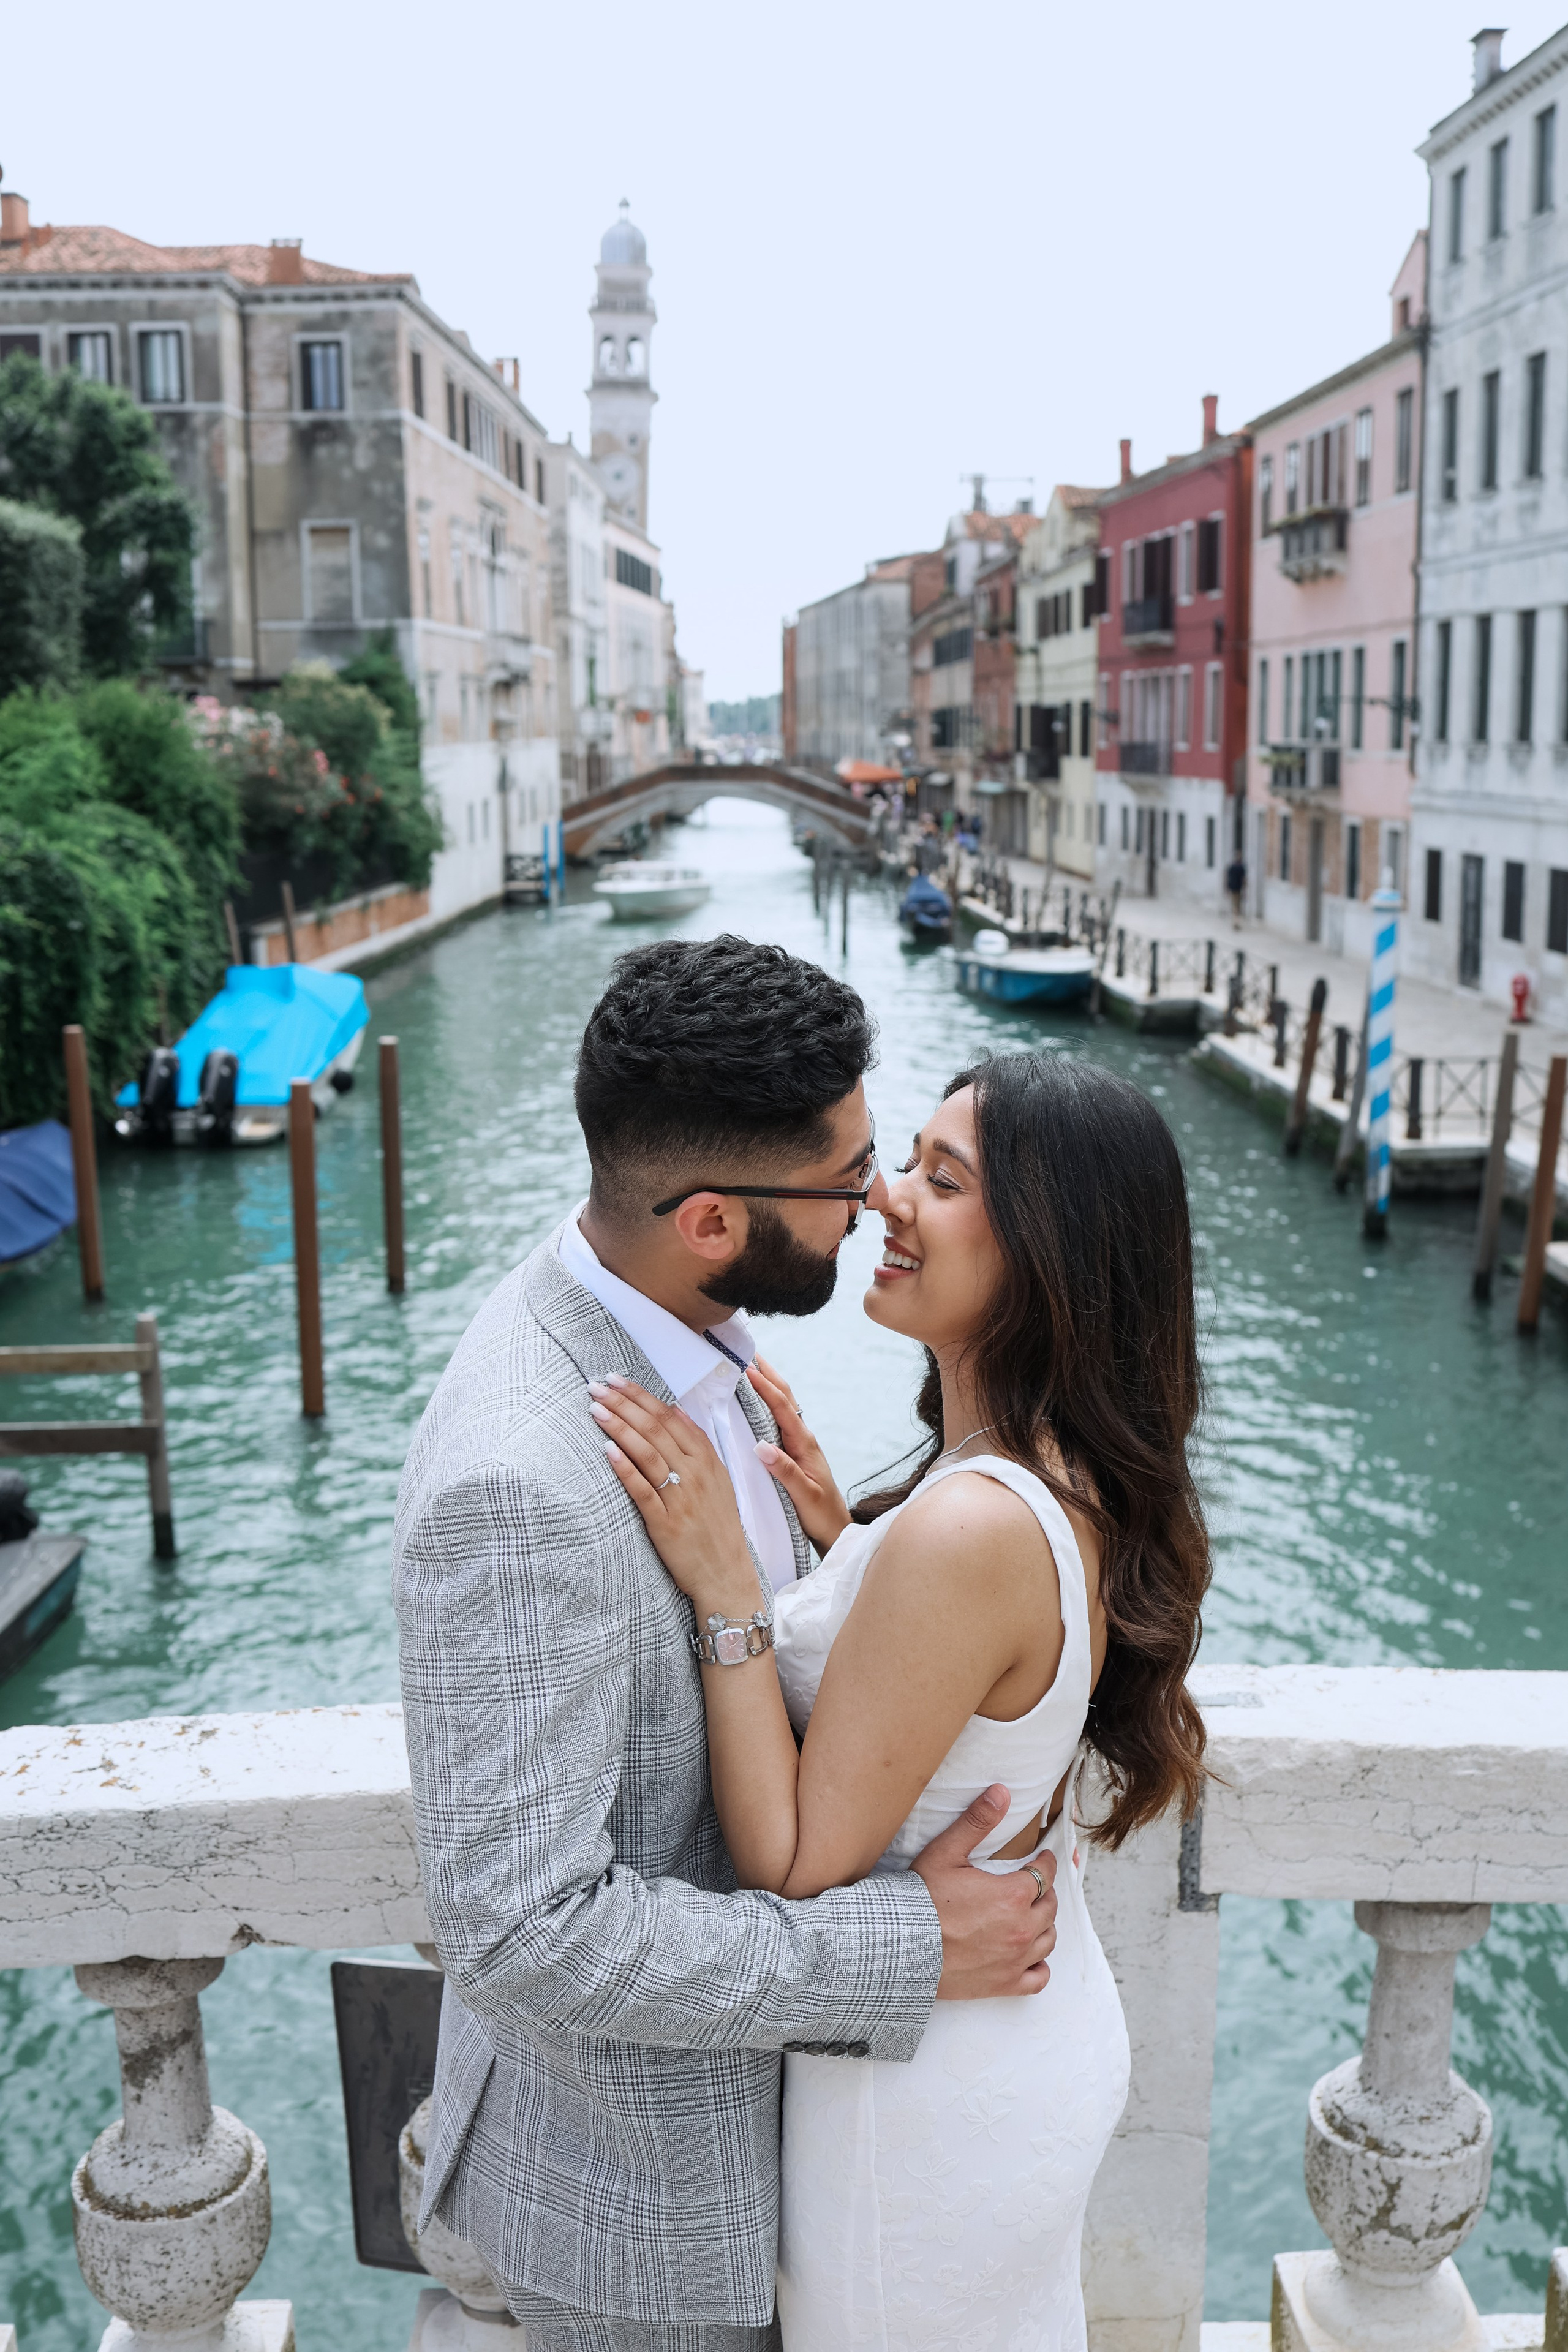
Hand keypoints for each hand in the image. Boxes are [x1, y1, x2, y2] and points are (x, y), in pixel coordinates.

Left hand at [590, 1378, 761, 1620]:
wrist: (726, 1574)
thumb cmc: (717, 1527)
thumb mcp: (718, 1481)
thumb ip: (698, 1446)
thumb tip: (676, 1412)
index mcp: (707, 1461)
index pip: (670, 1418)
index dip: (642, 1397)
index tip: (618, 1380)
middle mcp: (696, 1474)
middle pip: (655, 1429)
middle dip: (624, 1403)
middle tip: (597, 1386)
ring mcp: (681, 1498)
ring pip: (647, 1453)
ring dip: (619, 1427)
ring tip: (595, 1409)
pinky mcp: (666, 1523)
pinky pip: (642, 1490)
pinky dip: (625, 1468)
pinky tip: (607, 1450)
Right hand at [747, 1357, 851, 1554]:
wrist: (837, 1530)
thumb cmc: (822, 1515)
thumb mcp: (804, 1496)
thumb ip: (784, 1471)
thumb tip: (761, 1446)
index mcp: (804, 1444)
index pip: (783, 1408)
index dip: (765, 1387)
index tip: (747, 1368)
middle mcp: (803, 1439)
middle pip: (785, 1398)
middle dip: (768, 1374)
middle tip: (748, 1352)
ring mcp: (799, 1445)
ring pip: (782, 1407)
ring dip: (768, 1385)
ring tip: (750, 1368)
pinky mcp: (793, 1453)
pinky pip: (778, 1421)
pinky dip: (767, 1405)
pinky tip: (757, 1404)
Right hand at [911, 1784, 1055, 2000]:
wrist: (901, 1948)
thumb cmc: (920, 1900)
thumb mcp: (946, 1852)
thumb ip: (977, 1822)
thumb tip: (1001, 1792)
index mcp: (1013, 1895)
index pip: (1043, 1875)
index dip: (1045, 1863)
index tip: (1043, 1858)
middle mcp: (1021, 1928)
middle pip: (1049, 1907)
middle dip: (1044, 1892)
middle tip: (1035, 1885)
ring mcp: (1015, 1959)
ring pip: (1048, 1940)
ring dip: (1044, 1925)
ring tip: (1033, 1915)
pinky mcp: (1004, 1984)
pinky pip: (1039, 1978)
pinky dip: (1040, 1966)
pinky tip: (1031, 1957)